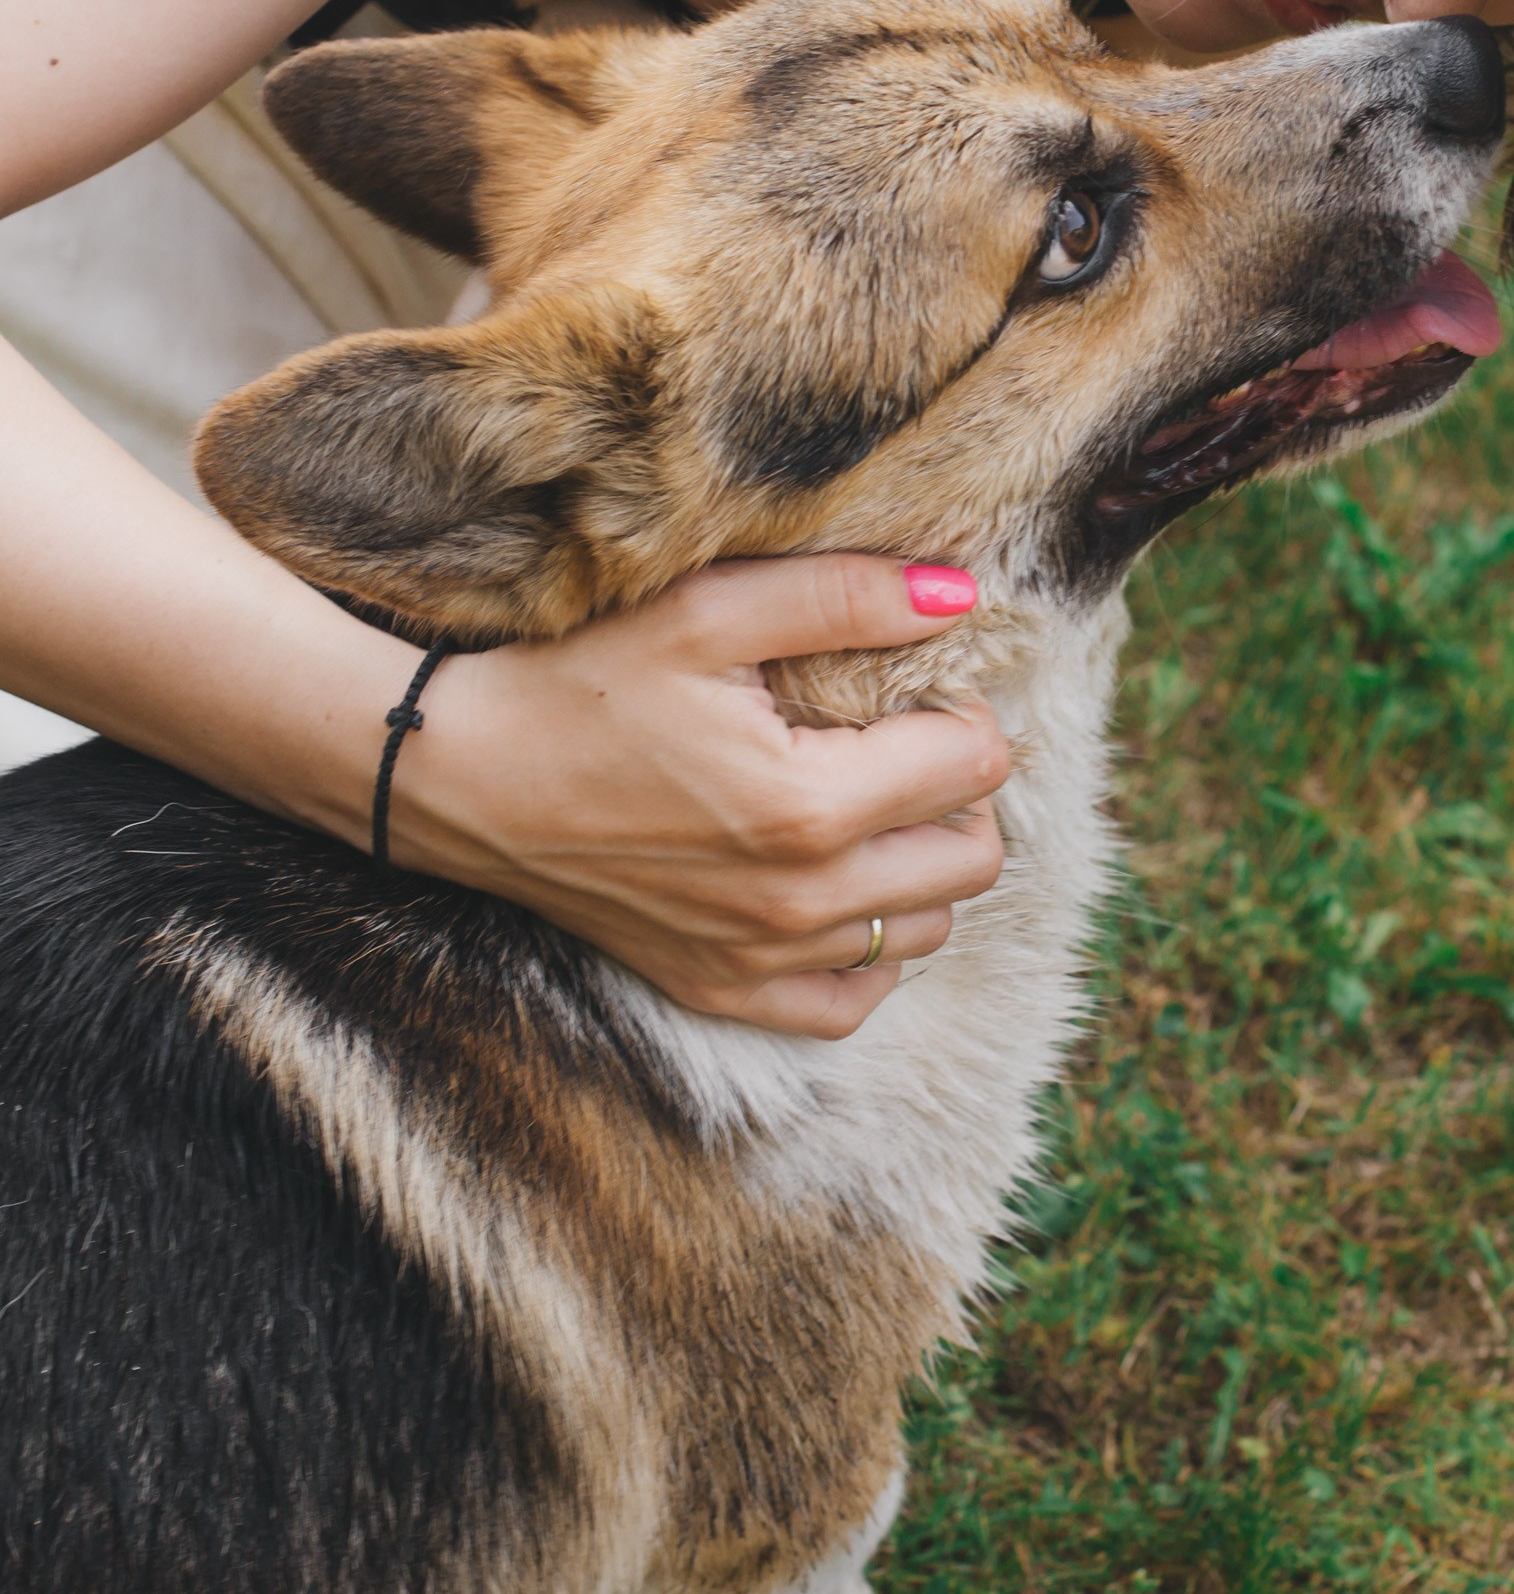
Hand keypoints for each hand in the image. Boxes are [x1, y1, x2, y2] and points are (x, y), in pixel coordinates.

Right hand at [387, 555, 1009, 1037]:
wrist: (458, 778)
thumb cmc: (577, 684)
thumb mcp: (707, 610)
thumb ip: (844, 597)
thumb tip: (959, 593)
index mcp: (809, 806)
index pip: (976, 767)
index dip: (961, 709)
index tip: (912, 683)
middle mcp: (799, 903)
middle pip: (973, 860)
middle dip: (961, 790)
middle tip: (902, 738)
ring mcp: (760, 960)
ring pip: (925, 930)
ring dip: (922, 865)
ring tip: (868, 800)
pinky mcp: (719, 988)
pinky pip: (852, 1001)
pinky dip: (869, 947)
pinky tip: (837, 884)